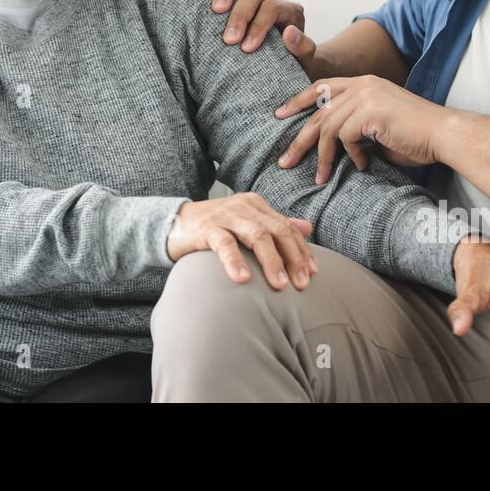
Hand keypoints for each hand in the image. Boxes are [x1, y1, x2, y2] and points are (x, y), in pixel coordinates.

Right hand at [166, 193, 318, 290]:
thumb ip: (275, 224)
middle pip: (277, 231)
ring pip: (256, 235)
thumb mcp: (248, 222)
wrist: (175, 222)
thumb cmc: (216, 227)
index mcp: (257, 205)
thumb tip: (307, 228)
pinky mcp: (206, 228)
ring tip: (280, 285)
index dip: (302, 249)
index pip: (286, 227)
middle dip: (293, 257)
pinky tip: (243, 279)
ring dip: (272, 261)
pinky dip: (235, 261)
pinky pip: (224, 244)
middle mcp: (244, 207)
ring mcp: (225, 216)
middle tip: (301, 284)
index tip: (313, 272)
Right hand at [210, 0, 311, 56]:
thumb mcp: (305, 61)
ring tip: (216, 9)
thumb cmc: (292, 62)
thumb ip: (304, 49)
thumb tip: (289, 32)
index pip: (272, 8)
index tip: (246, 48)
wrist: (286, 60)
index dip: (258, 26)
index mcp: (290, 13)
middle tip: (228, 40)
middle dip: (240, 15)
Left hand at [275, 74, 452, 182]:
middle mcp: (362, 85)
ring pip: (327, 127)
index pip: (322, 86)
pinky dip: (350, 156)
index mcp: (364, 83)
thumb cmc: (416, 136)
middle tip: (285, 160)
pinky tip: (361, 166)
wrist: (444, 135)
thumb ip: (354, 129)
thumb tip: (331, 147)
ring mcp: (366, 96)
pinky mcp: (371, 112)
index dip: (298, 100)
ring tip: (319, 177)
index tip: (280, 114)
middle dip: (299, 139)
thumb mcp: (378, 127)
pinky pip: (345, 138)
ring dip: (322, 157)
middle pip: (318, 111)